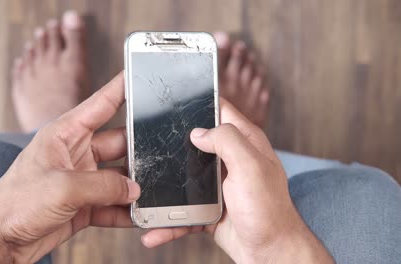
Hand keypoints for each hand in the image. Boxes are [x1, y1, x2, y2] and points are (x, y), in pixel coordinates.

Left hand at [0, 72, 139, 263]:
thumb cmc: (14, 204)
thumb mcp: (62, 187)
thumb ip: (103, 186)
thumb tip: (134, 189)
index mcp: (65, 134)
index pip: (101, 104)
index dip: (122, 88)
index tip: (142, 76)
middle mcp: (76, 153)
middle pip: (119, 143)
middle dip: (139, 151)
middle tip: (161, 156)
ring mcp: (82, 179)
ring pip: (120, 177)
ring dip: (134, 186)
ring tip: (152, 192)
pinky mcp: (85, 203)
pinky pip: (113, 204)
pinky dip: (126, 211)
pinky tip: (137, 216)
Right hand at [141, 99, 333, 263]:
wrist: (270, 252)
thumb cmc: (269, 211)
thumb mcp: (250, 167)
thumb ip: (227, 141)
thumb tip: (198, 132)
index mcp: (244, 142)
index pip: (220, 110)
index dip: (200, 102)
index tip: (174, 101)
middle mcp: (230, 160)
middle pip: (195, 144)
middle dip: (172, 145)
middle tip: (147, 145)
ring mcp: (218, 185)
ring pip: (184, 179)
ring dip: (165, 189)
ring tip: (142, 195)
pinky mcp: (208, 208)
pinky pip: (183, 211)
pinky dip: (168, 221)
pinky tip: (154, 230)